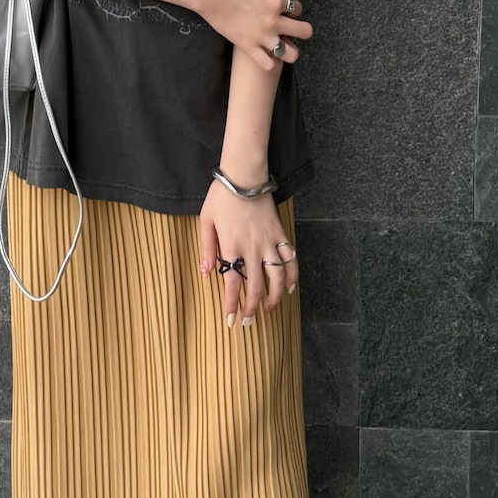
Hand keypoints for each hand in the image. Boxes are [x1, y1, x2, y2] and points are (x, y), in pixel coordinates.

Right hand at [195, 0, 310, 70]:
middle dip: (303, 30)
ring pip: (290, 53)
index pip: (298, 9)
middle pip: (304, 31)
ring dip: (291, 51)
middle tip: (293, 29)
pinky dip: (272, 63)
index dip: (294, 8)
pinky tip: (270, 56)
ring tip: (285, 47)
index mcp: (277, 1)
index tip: (284, 9)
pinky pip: (267, 64)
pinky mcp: (248, 46)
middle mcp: (273, 21)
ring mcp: (261, 36)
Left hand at [198, 178, 299, 326]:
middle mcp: (252, 248)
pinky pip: (291, 259)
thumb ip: (206, 248)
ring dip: (274, 297)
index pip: (231, 284)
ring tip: (270, 309)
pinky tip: (290, 288)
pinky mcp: (280, 234)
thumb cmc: (221, 197)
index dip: (231, 305)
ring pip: (277, 277)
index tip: (231, 321)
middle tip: (249, 322)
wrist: (245, 175)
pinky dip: (293, 275)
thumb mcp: (205, 221)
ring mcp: (269, 242)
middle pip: (256, 286)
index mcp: (231, 247)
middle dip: (253, 308)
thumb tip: (204, 272)